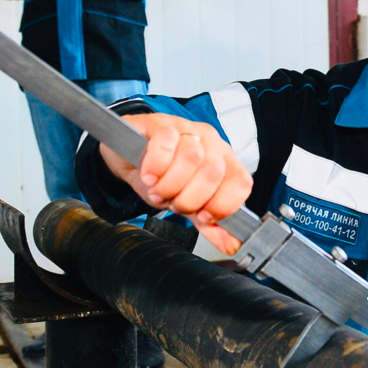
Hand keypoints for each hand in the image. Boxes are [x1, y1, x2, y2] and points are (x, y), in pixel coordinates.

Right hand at [100, 113, 252, 254]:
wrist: (126, 153)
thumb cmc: (161, 174)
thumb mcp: (186, 201)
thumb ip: (209, 223)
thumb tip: (232, 245)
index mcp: (224, 161)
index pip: (241, 182)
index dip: (223, 205)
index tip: (202, 217)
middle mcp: (212, 143)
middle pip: (214, 173)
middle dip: (189, 198)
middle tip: (172, 202)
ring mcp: (188, 129)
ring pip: (191, 157)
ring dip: (170, 183)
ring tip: (157, 189)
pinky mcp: (162, 123)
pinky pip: (166, 142)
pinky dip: (155, 165)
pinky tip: (149, 174)